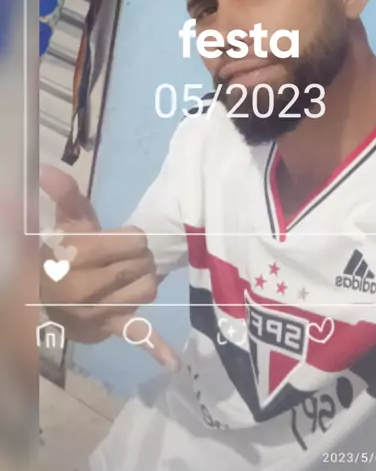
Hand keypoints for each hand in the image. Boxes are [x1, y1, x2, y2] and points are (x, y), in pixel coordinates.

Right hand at [40, 165, 179, 370]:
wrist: (46, 293)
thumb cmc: (63, 250)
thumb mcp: (67, 221)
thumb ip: (64, 195)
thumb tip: (48, 169)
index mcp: (81, 255)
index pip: (136, 241)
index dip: (132, 239)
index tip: (118, 241)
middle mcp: (88, 286)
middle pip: (145, 264)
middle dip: (139, 258)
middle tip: (121, 259)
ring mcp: (99, 310)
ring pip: (149, 290)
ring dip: (143, 280)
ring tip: (124, 277)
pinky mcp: (108, 328)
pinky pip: (134, 336)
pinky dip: (154, 348)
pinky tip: (172, 363)